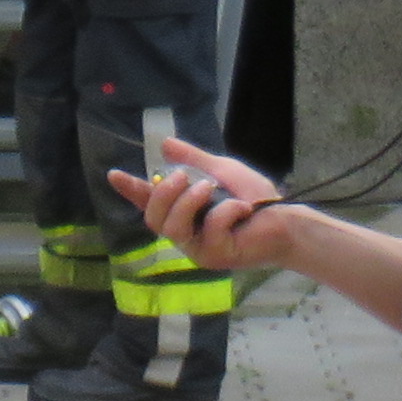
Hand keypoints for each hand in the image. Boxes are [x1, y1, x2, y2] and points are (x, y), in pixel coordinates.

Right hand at [103, 138, 290, 274]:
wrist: (288, 221)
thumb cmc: (256, 199)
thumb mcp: (222, 171)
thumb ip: (194, 160)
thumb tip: (165, 144)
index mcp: (184, 213)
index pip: (150, 203)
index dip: (131, 191)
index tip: (114, 174)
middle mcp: (185, 233)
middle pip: (153, 218)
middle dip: (163, 194)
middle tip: (182, 176)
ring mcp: (197, 248)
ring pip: (173, 227)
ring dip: (189, 202)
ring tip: (210, 189)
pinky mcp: (215, 257)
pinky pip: (208, 231)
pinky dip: (225, 213)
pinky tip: (241, 211)